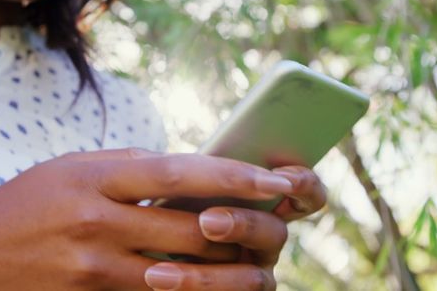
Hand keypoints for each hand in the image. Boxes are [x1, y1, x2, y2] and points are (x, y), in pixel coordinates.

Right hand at [0, 148, 296, 289]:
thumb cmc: (22, 205)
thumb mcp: (70, 169)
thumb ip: (128, 169)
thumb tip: (190, 170)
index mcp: (94, 177)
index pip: (179, 173)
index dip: (234, 177)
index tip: (274, 179)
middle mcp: (96, 221)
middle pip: (190, 228)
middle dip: (243, 230)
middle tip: (279, 226)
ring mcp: (92, 268)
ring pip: (181, 275)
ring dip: (226, 275)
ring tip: (258, 270)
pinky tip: (209, 289)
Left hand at [142, 166, 326, 290]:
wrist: (132, 246)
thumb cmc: (154, 205)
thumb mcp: (170, 182)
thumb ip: (192, 173)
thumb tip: (207, 158)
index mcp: (259, 201)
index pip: (304, 192)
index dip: (303, 184)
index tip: (282, 179)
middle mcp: (262, 239)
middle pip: (276, 232)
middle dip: (244, 225)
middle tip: (207, 221)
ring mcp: (251, 273)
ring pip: (251, 279)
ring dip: (205, 274)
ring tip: (158, 271)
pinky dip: (189, 287)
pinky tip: (155, 279)